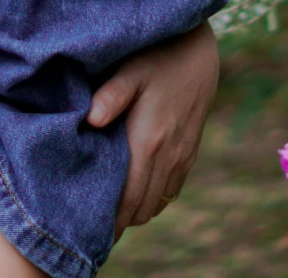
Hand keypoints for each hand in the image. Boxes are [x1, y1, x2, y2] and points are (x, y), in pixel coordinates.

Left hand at [88, 20, 217, 231]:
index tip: (89, 233)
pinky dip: (154, 199)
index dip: (112, 221)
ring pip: (159, 202)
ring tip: (111, 214)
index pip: (130, 197)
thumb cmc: (156, 58)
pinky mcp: (190, 152)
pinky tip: (135, 194)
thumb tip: (91, 120)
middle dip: (120, 222)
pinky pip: (172, 190)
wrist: (198, 53)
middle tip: (93, 228)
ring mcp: (183, 156)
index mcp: (150, 141)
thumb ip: (111, 95)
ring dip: (137, 211)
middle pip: (143, 208)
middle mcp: (170, 155)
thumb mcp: (130, 70)